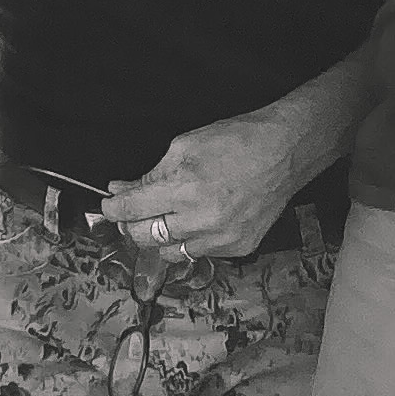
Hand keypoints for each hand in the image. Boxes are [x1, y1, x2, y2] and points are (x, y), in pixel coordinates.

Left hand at [95, 107, 314, 262]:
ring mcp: (221, 238)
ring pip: (170, 252)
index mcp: (183, 187)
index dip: (113, 207)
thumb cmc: (236, 141)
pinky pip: (200, 254)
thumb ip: (151, 174)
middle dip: (132, 223)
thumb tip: (123, 191)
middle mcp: (200, 219)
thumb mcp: (184, 146)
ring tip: (171, 217)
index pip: (130, 209)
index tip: (110, 204)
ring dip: (162, 236)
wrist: (284, 152)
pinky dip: (193, 240)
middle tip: (136, 210)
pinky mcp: (238, 248)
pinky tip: (201, 221)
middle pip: (143, 237)